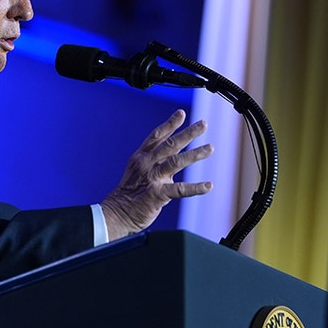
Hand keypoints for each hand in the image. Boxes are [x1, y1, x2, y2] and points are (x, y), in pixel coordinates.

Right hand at [100, 109, 212, 238]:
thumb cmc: (130, 193)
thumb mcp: (139, 171)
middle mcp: (146, 164)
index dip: (170, 124)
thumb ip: (157, 161)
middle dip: (188, 133)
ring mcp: (152, 179)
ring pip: (176, 162)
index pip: (156, 136)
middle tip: (203, 124)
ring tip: (210, 148)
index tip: (181, 113)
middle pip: (170, 144)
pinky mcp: (157, 194)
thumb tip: (175, 154)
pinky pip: (180, 190)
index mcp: (141, 157)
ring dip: (195, 154)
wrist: (116, 214)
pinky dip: (196, 188)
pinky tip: (208, 186)